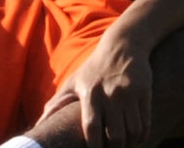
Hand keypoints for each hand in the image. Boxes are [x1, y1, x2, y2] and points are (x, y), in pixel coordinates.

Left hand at [46, 30, 153, 147]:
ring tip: (124, 146)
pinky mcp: (143, 91)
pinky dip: (142, 135)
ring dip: (129, 144)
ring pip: (133, 131)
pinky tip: (137, 137)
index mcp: (90, 94)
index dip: (94, 146)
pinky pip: (144, 122)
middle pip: (116, 135)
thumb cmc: (94, 67)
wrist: (123, 44)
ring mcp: (128, 93)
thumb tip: (39, 124)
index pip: (91, 128)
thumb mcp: (74, 82)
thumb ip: (57, 104)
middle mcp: (110, 94)